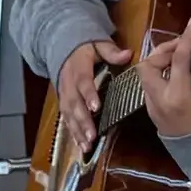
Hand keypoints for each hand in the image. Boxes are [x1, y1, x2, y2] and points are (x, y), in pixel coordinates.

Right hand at [59, 39, 132, 157]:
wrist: (63, 48)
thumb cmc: (86, 49)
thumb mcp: (98, 44)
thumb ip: (111, 51)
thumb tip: (127, 55)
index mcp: (78, 67)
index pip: (83, 82)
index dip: (88, 94)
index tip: (96, 107)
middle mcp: (68, 83)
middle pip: (74, 103)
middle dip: (83, 121)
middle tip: (92, 136)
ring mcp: (64, 94)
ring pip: (68, 114)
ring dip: (77, 131)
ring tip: (86, 146)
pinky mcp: (63, 103)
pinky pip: (66, 119)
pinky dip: (73, 133)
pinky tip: (81, 146)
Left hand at [136, 18, 190, 138]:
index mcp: (178, 98)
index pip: (178, 61)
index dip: (185, 39)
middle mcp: (159, 99)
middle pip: (147, 65)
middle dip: (162, 50)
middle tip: (182, 45)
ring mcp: (151, 104)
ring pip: (143, 72)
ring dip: (159, 59)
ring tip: (179, 55)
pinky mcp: (149, 106)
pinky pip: (148, 81)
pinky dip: (159, 69)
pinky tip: (174, 69)